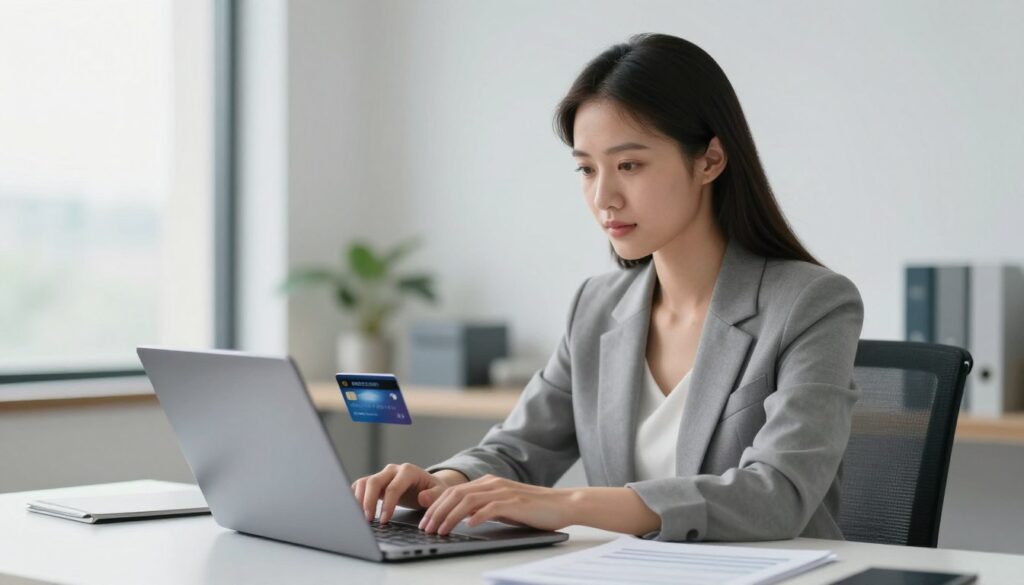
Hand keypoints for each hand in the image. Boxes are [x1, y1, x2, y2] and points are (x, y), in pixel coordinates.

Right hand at [351, 463, 460, 523]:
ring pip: (364, 482)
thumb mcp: (440, 493)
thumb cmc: (434, 491)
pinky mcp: (376, 482)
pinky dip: (355, 496)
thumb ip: (434, 496)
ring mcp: (383, 475)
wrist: (428, 486)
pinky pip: (361, 486)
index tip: (384, 520)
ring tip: (359, 516)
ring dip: (359, 499)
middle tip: (367, 520)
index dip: (388, 504)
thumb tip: (422, 497)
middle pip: (374, 481)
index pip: (394, 487)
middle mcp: (393, 470)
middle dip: (369, 501)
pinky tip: (354, 510)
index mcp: (408, 471)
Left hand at [418, 474, 576, 534]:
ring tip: (441, 531)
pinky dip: (477, 516)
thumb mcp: (504, 507)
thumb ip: (484, 508)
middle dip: (437, 512)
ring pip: (468, 501)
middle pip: (456, 494)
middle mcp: (493, 483)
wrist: (563, 504)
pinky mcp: (515, 502)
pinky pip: (491, 508)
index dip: (436, 505)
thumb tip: (464, 517)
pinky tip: (468, 526)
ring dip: (450, 516)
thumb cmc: (534, 509)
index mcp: (488, 483)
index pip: (454, 491)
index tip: (425, 521)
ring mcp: (504, 492)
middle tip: (426, 528)